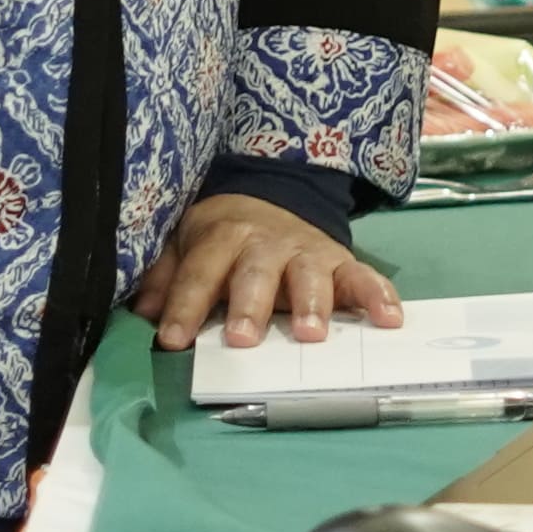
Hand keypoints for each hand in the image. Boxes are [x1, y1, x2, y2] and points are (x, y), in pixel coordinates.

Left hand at [145, 192, 402, 353]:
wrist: (277, 192)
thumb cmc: (226, 235)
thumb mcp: (187, 242)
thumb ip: (166, 276)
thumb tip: (143, 312)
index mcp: (222, 236)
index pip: (199, 272)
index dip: (184, 305)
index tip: (172, 339)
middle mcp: (266, 243)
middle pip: (255, 273)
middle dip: (249, 306)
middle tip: (242, 339)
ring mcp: (307, 251)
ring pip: (309, 275)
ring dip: (311, 304)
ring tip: (310, 335)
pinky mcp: (341, 261)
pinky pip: (363, 277)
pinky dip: (378, 296)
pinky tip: (389, 319)